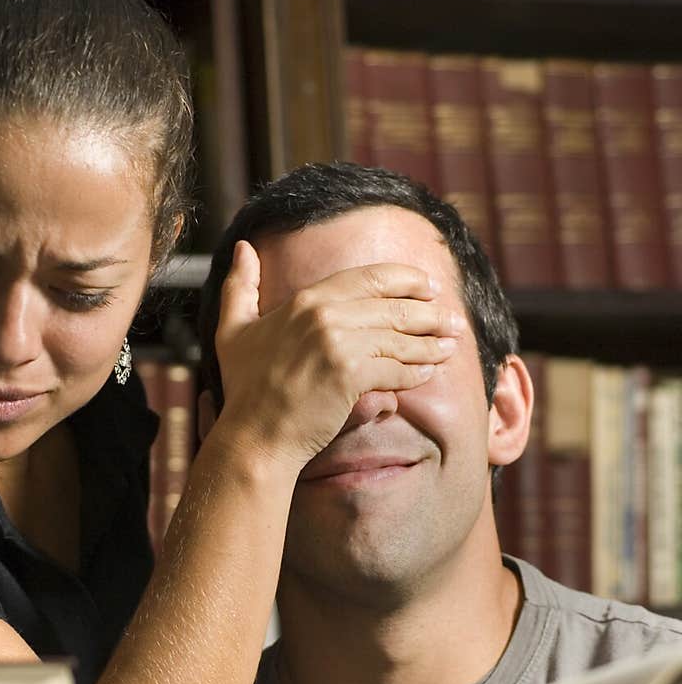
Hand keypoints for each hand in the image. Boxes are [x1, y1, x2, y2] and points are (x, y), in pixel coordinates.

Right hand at [214, 240, 463, 475]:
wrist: (254, 436)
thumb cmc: (245, 387)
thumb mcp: (233, 328)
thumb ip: (240, 286)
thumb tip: (244, 247)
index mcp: (306, 300)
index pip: (369, 278)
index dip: (405, 280)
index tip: (428, 286)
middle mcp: (325, 316)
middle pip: (392, 306)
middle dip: (429, 312)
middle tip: (452, 320)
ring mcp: (339, 346)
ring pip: (399, 338)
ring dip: (430, 343)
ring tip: (451, 345)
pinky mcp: (350, 378)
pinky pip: (396, 370)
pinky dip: (416, 372)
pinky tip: (430, 373)